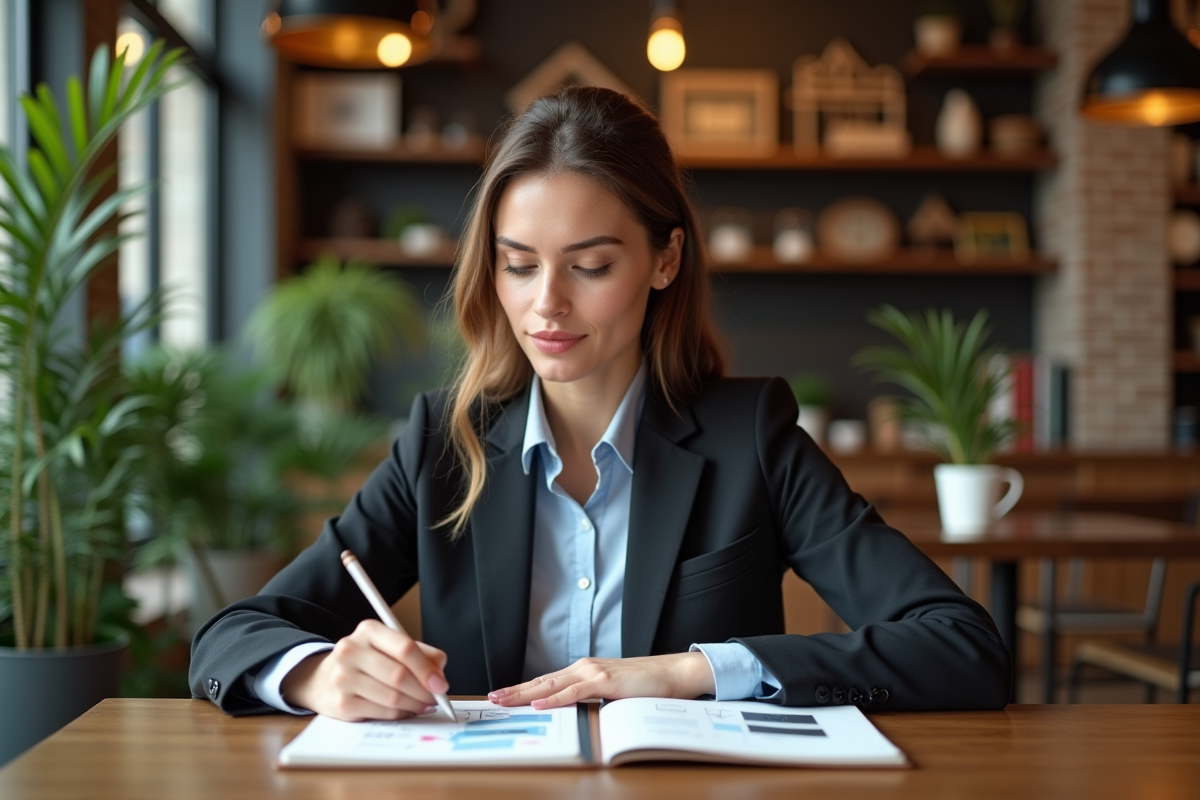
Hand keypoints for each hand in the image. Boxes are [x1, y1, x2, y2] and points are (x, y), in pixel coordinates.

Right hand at [281, 620, 448, 721]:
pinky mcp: (341, 703)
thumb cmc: (365, 662)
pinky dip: (399, 714)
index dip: (427, 668)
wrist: (321, 679)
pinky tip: (405, 711)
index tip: (440, 684)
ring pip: (392, 696)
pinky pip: (382, 712)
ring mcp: (343, 677)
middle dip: (423, 691)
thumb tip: (440, 671)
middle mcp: (351, 650)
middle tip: (435, 698)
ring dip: (414, 705)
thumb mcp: (388, 647)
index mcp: (368, 630)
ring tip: (423, 705)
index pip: (404, 648)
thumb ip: (419, 653)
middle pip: (399, 675)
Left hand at [487, 652, 714, 708]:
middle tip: (492, 699)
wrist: (673, 673)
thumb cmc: (647, 685)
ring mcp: (593, 672)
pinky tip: (540, 703)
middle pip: (542, 681)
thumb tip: (574, 712)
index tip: (504, 696)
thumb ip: (592, 698)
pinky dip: (555, 698)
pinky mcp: (605, 681)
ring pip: (552, 685)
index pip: (547, 681)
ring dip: (525, 693)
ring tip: (504, 700)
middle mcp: (584, 668)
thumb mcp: (612, 693)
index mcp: (584, 671)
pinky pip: (574, 692)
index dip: (524, 689)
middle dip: (516, 691)